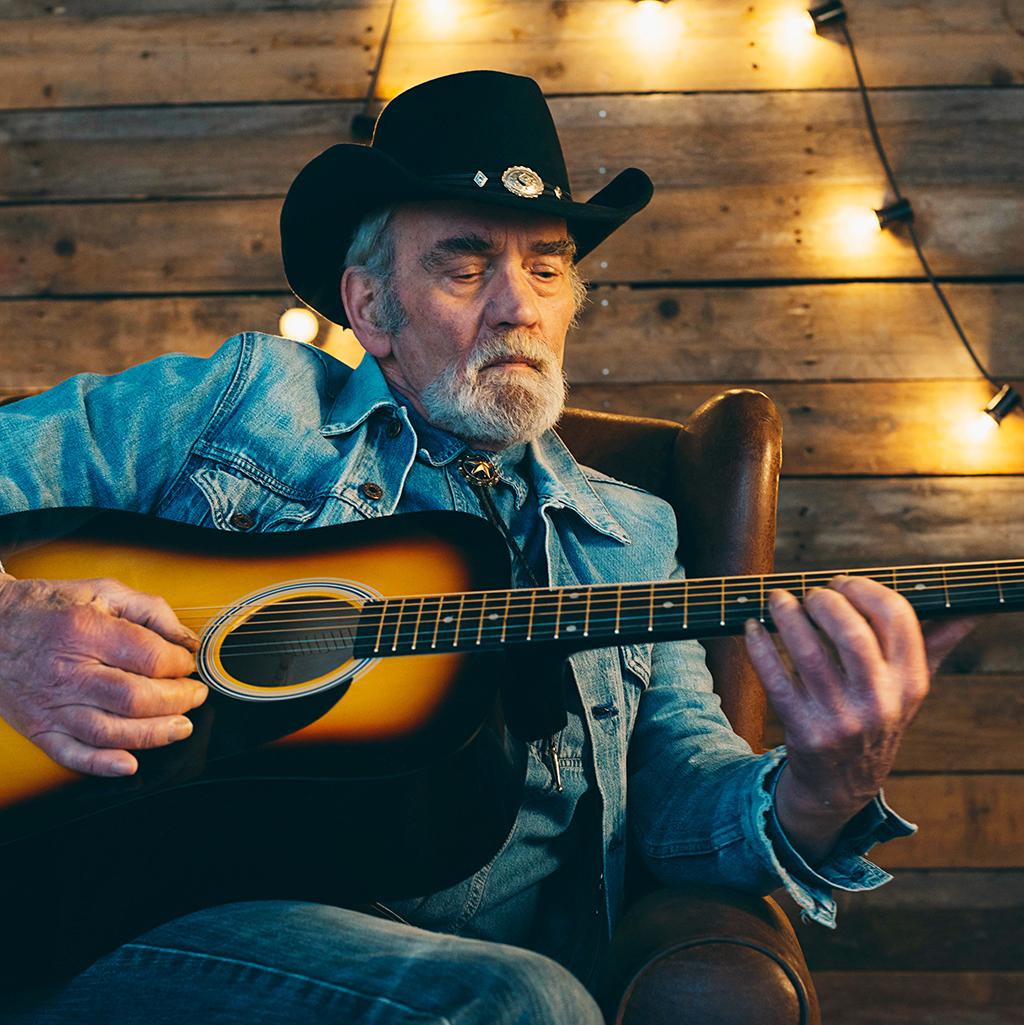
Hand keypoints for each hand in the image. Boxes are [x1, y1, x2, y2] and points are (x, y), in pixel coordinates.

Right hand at [0, 575, 206, 777]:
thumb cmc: (49, 607)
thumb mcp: (103, 591)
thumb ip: (151, 611)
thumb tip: (187, 640)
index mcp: (86, 631)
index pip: (149, 656)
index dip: (180, 663)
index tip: (189, 662)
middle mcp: (68, 671)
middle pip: (134, 698)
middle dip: (177, 700)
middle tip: (195, 694)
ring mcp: (51, 704)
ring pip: (109, 731)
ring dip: (153, 734)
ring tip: (181, 726)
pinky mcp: (38, 727)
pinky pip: (71, 754)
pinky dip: (101, 764)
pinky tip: (129, 763)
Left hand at [744, 575, 976, 862]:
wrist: (843, 784)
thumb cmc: (875, 714)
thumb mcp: (908, 688)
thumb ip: (935, 644)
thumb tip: (968, 610)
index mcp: (910, 684)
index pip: (898, 618)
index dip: (865, 589)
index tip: (842, 582)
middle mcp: (879, 702)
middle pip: (850, 632)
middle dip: (824, 601)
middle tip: (809, 594)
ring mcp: (840, 719)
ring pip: (808, 652)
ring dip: (787, 616)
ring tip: (779, 600)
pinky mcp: (803, 731)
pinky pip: (774, 678)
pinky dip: (759, 646)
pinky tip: (753, 628)